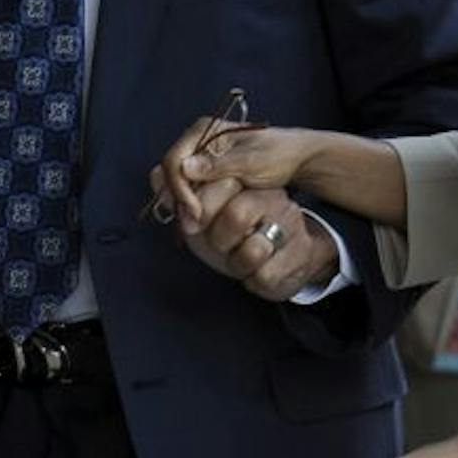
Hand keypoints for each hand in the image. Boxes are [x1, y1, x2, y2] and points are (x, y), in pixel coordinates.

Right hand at [153, 121, 314, 221]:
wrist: (297, 158)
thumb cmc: (278, 154)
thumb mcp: (251, 162)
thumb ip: (218, 165)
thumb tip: (185, 167)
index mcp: (205, 130)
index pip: (174, 160)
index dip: (179, 188)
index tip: (195, 212)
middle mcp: (198, 141)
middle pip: (171, 173)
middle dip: (178, 200)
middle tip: (194, 226)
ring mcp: (202, 157)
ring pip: (177, 184)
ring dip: (184, 206)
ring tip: (198, 227)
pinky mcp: (207, 173)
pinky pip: (190, 190)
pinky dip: (193, 205)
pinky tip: (203, 220)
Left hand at [173, 185, 339, 300]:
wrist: (282, 260)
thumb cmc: (236, 235)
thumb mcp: (207, 212)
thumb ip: (182, 194)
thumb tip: (156, 176)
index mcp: (250, 183)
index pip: (222, 181)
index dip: (197, 206)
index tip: (188, 224)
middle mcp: (274, 200)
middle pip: (237, 215)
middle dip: (217, 240)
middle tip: (217, 245)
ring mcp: (291, 227)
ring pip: (253, 250)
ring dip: (236, 263)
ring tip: (237, 260)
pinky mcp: (301, 256)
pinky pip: (264, 276)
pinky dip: (252, 281)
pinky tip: (254, 273)